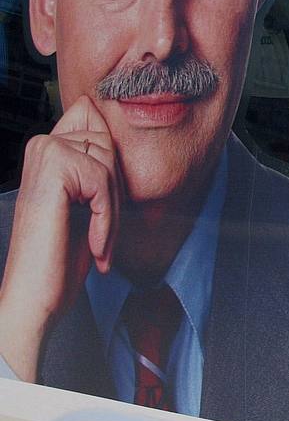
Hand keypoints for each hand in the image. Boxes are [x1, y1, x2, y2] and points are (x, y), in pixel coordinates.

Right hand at [0, 97, 120, 379]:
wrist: (35, 293)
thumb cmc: (61, 252)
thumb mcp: (89, 201)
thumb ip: (100, 164)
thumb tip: (122, 132)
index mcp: (49, 145)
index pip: (103, 127)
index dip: (111, 168)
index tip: (93, 207)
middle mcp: (42, 143)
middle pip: (113, 151)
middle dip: (113, 197)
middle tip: (97, 233)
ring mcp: (46, 152)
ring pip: (110, 170)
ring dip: (111, 214)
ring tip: (97, 242)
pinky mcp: (55, 168)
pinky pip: (105, 186)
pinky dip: (107, 222)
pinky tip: (93, 246)